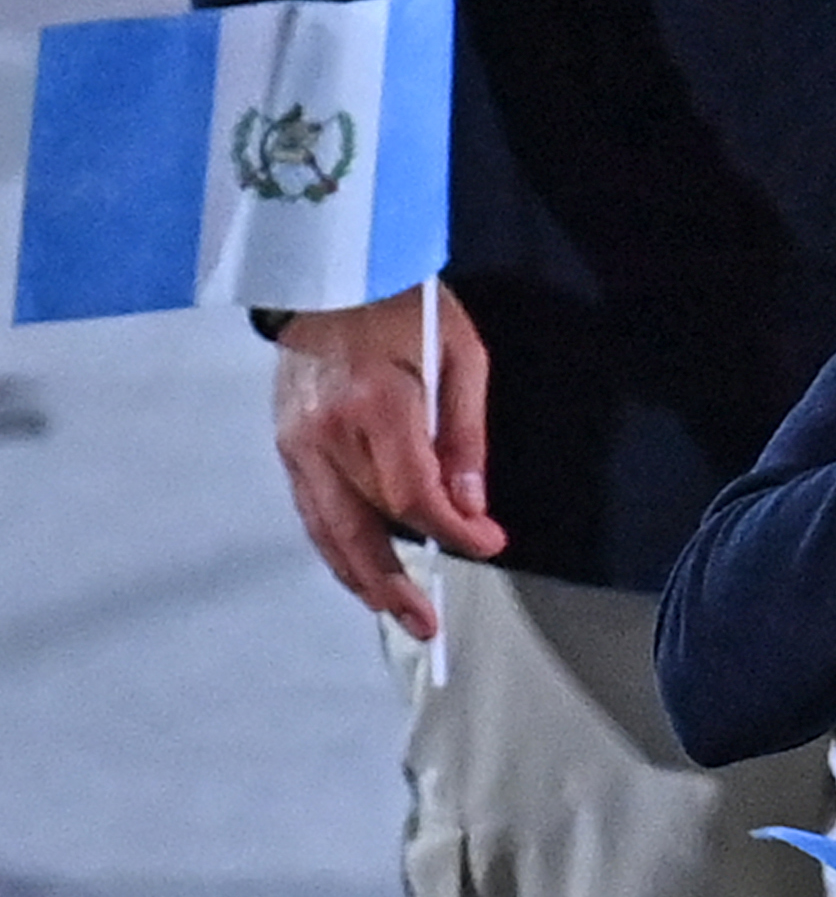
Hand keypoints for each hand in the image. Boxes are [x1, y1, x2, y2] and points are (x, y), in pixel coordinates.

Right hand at [270, 280, 494, 638]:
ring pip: (328, 528)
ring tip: (395, 612)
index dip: (454, 530)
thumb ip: (467, 439)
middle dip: (397, 583)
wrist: (331, 272)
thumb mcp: (460, 359)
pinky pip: (311, 509)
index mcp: (376, 406)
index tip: (488, 543)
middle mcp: (327, 431)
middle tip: (427, 624)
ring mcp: (297, 439)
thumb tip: (472, 505)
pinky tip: (361, 571)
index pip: (413, 496)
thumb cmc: (405, 307)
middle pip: (362, 527)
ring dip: (361, 577)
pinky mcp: (284, 441)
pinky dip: (336, 546)